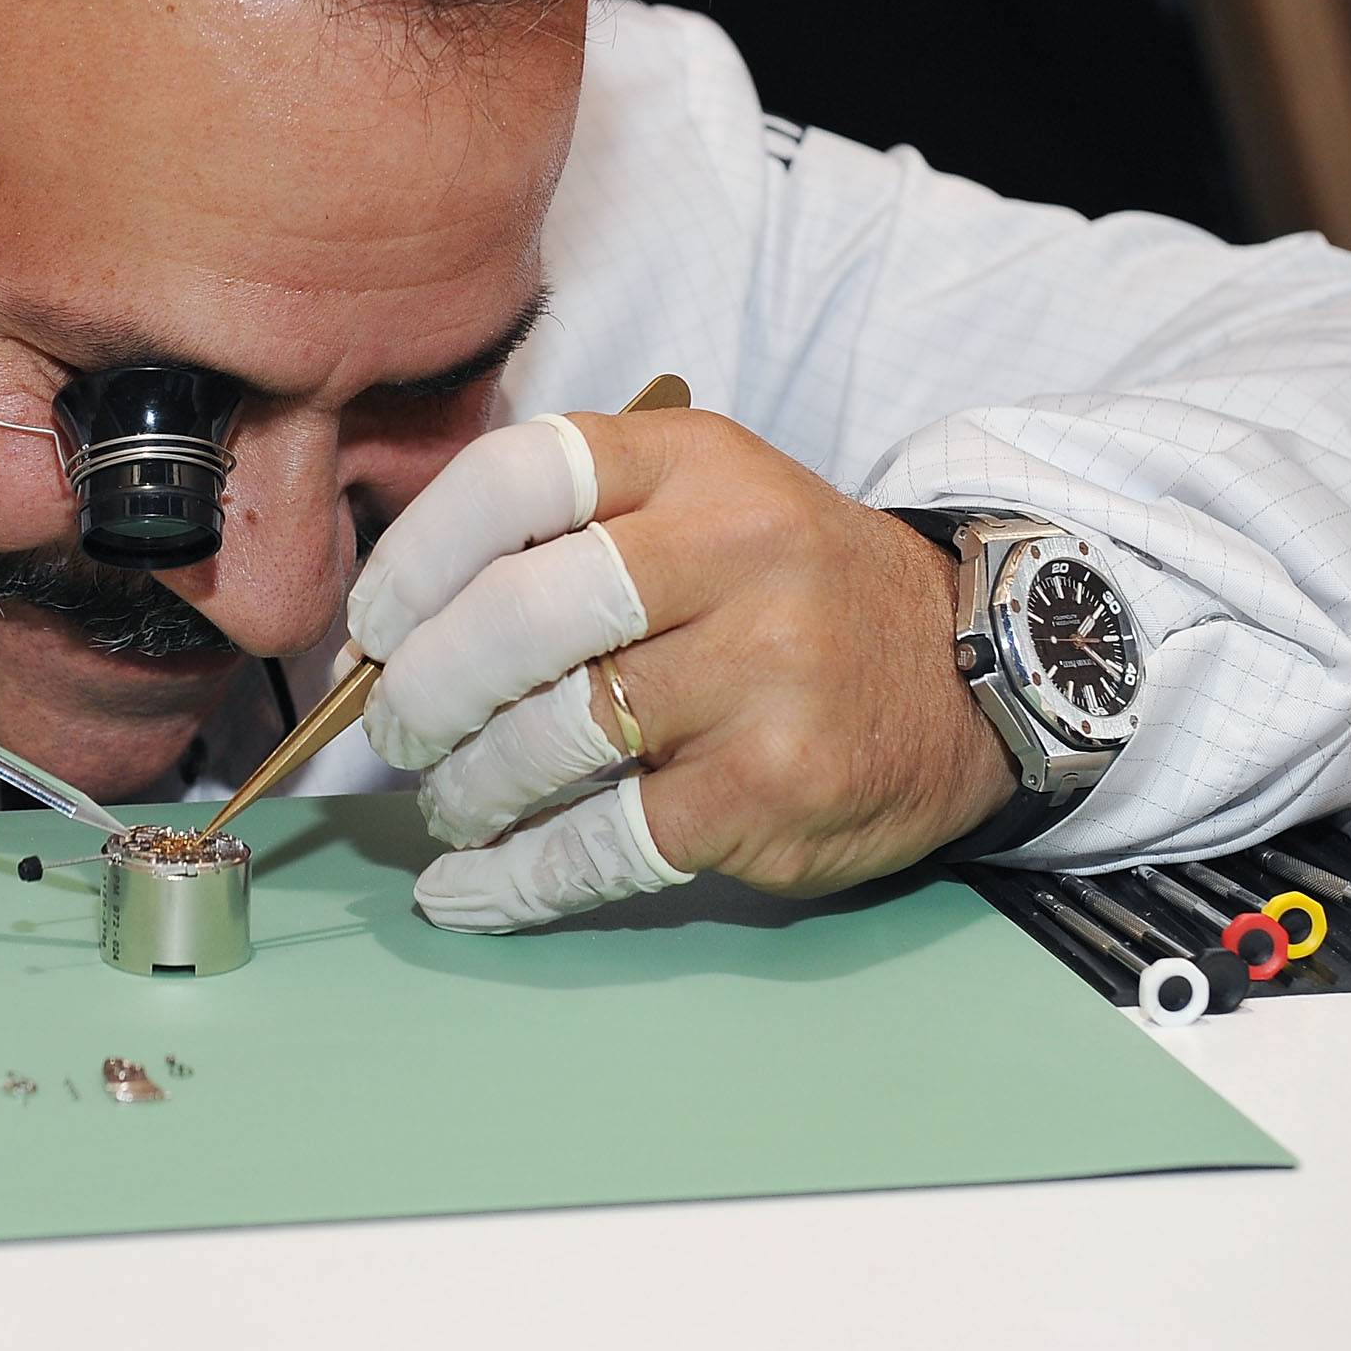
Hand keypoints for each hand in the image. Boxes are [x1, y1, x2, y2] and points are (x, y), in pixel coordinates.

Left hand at [350, 410, 1012, 931]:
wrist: (977, 672)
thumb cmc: (793, 587)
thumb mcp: (703, 499)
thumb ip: (568, 534)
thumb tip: (394, 631)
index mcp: (693, 463)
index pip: (518, 477)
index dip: (418, 556)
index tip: (373, 624)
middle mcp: (732, 552)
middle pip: (520, 618)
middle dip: (424, 690)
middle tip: (394, 733)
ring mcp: (762, 674)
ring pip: (552, 736)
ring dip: (469, 787)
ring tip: (451, 801)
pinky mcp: (774, 788)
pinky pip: (606, 841)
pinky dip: (516, 877)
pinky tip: (467, 888)